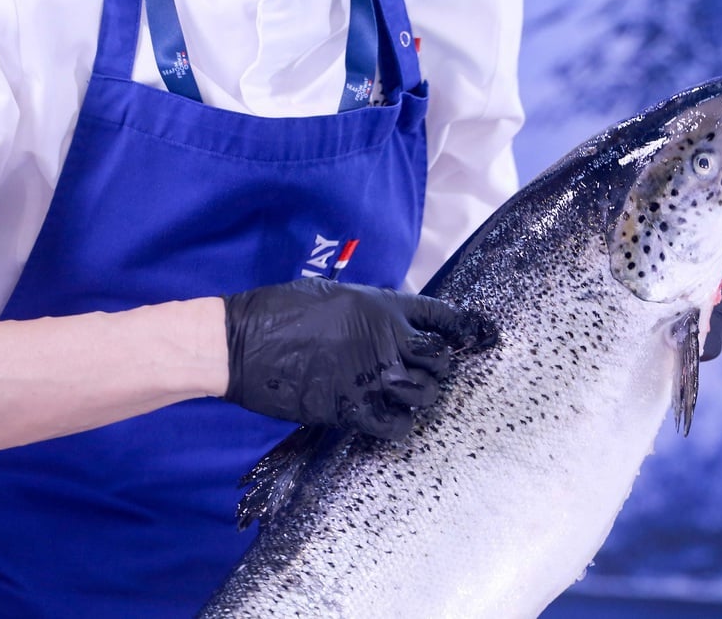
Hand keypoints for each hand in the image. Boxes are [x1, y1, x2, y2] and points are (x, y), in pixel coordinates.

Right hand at [222, 279, 494, 438]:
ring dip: (420, 400)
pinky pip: (396, 425)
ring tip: (405, 400)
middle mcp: (389, 340)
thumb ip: (370, 310)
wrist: (243, 342)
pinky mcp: (354, 408)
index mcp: (385, 307)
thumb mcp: (335, 295)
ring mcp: (374, 376)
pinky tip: (387, 422)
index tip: (477, 337)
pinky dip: (398, 427)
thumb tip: (388, 325)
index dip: (464, 328)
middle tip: (425, 377)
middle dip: (439, 371)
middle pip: (441, 362)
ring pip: (425, 395)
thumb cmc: (281, 311)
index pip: (442, 316)